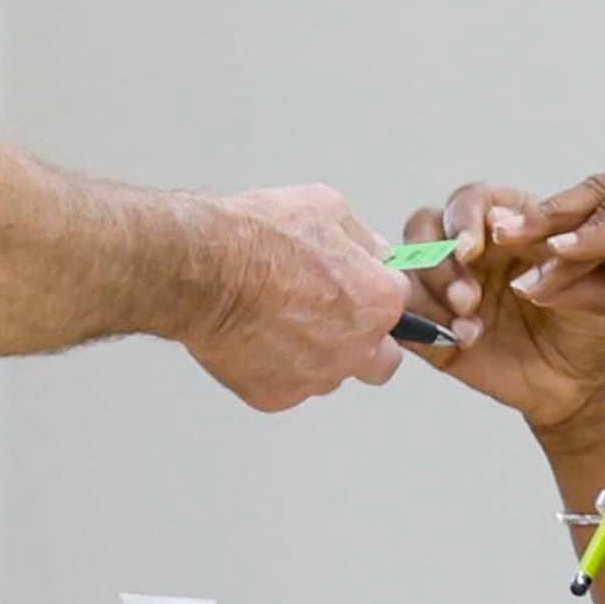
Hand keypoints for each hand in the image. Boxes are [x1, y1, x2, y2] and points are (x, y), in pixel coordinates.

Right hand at [185, 185, 404, 411]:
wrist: (204, 269)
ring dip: (318, 355)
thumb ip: (362, 239)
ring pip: (331, 374)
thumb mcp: (326, 207)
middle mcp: (356, 347)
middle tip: (335, 317)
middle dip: (367, 341)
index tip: (359, 285)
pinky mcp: (277, 395)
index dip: (375, 289)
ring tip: (281, 320)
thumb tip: (372, 252)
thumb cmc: (259, 238)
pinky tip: (256, 336)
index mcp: (378, 302)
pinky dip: (276, 367)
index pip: (400, 303)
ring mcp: (316, 377)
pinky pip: (288, 386)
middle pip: (382, 359)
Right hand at [397, 182, 604, 445]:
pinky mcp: (437, 332)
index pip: (469, 201)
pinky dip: (422, 326)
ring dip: (431, 293)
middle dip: (438, 259)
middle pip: (424, 229)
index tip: (470, 248)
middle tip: (467, 296)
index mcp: (508, 227)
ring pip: (409, 271)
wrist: (589, 382)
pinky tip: (464, 339)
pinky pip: (405, 319)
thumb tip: (499, 219)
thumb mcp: (587, 273)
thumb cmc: (594, 321)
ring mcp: (450, 292)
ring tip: (470, 324)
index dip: (462, 218)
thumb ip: (546, 242)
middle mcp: (472, 254)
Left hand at [510, 161, 604, 383]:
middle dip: (542, 216)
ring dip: (562, 234)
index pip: (595, 197)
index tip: (497, 235)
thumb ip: (592, 284)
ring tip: (519, 252)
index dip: (546, 215)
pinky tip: (562, 252)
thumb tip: (532, 282)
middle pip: (598, 193)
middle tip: (493, 233)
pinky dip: (597, 241)